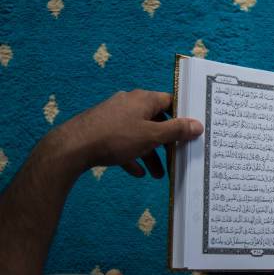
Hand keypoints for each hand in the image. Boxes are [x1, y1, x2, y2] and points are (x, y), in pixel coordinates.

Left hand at [50, 89, 202, 177]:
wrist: (73, 147)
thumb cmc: (117, 137)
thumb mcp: (152, 136)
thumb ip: (176, 131)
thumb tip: (198, 125)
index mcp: (144, 99)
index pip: (170, 102)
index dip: (182, 116)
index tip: (191, 131)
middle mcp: (130, 104)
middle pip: (156, 121)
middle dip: (166, 142)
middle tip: (177, 157)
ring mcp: (114, 117)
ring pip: (140, 135)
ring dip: (151, 154)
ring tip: (158, 174)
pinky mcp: (102, 130)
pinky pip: (123, 143)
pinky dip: (132, 156)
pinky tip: (137, 172)